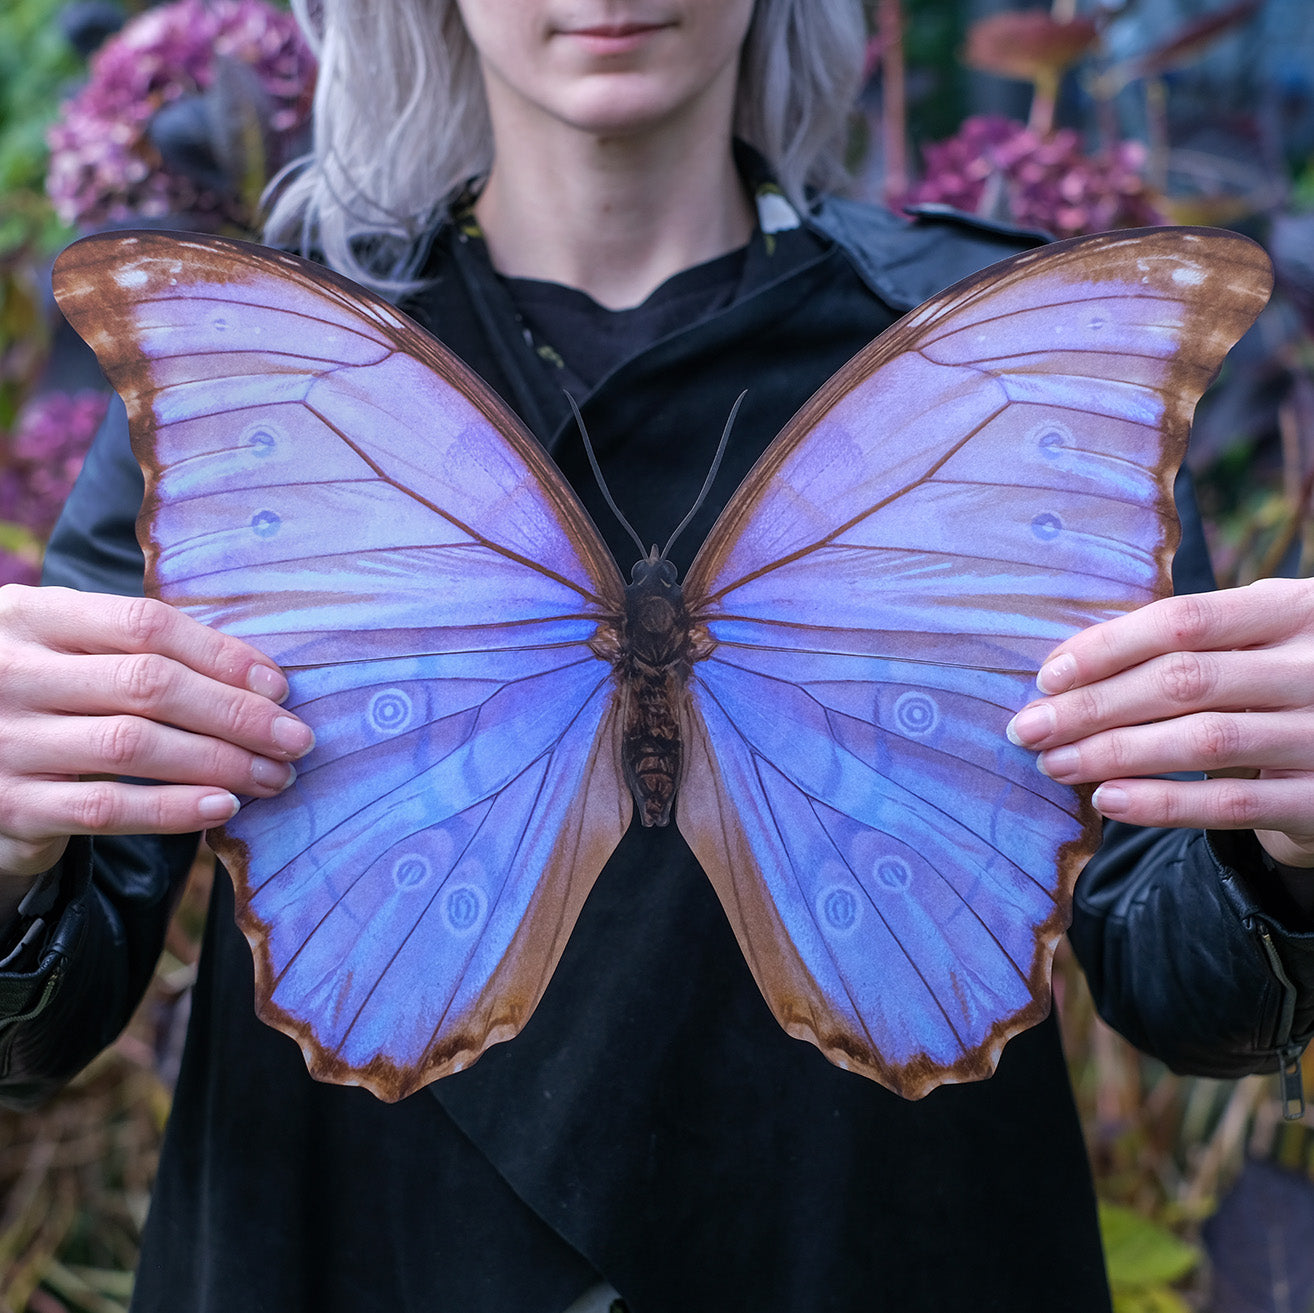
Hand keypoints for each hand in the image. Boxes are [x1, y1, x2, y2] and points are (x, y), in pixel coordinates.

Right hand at [0, 584, 312, 914]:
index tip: (279, 686)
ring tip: (274, 776)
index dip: (221, 655)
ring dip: (220, 762)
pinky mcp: (11, 806)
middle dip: (236, 713)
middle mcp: (11, 673)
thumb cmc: (46, 698)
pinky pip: (106, 809)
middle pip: (149, 685)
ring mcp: (5, 741)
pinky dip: (174, 808)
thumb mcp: (69, 652)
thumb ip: (140, 651)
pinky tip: (224, 806)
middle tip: (295, 739)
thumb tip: (262, 678)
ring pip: (134, 746)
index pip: (144, 626)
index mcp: (31, 617)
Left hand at [1006, 578, 1313, 881]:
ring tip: (1056, 763)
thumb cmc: (1283, 684)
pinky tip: (1108, 799)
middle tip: (1028, 729)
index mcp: (1292, 610)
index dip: (1107, 648)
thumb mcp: (1259, 640)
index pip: (1184, 621)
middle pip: (1184, 681)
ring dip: (1114, 753)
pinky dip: (1162, 803)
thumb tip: (1067, 665)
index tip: (1047, 677)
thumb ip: (1189, 641)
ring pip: (1203, 741)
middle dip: (1093, 706)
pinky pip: (1231, 804)